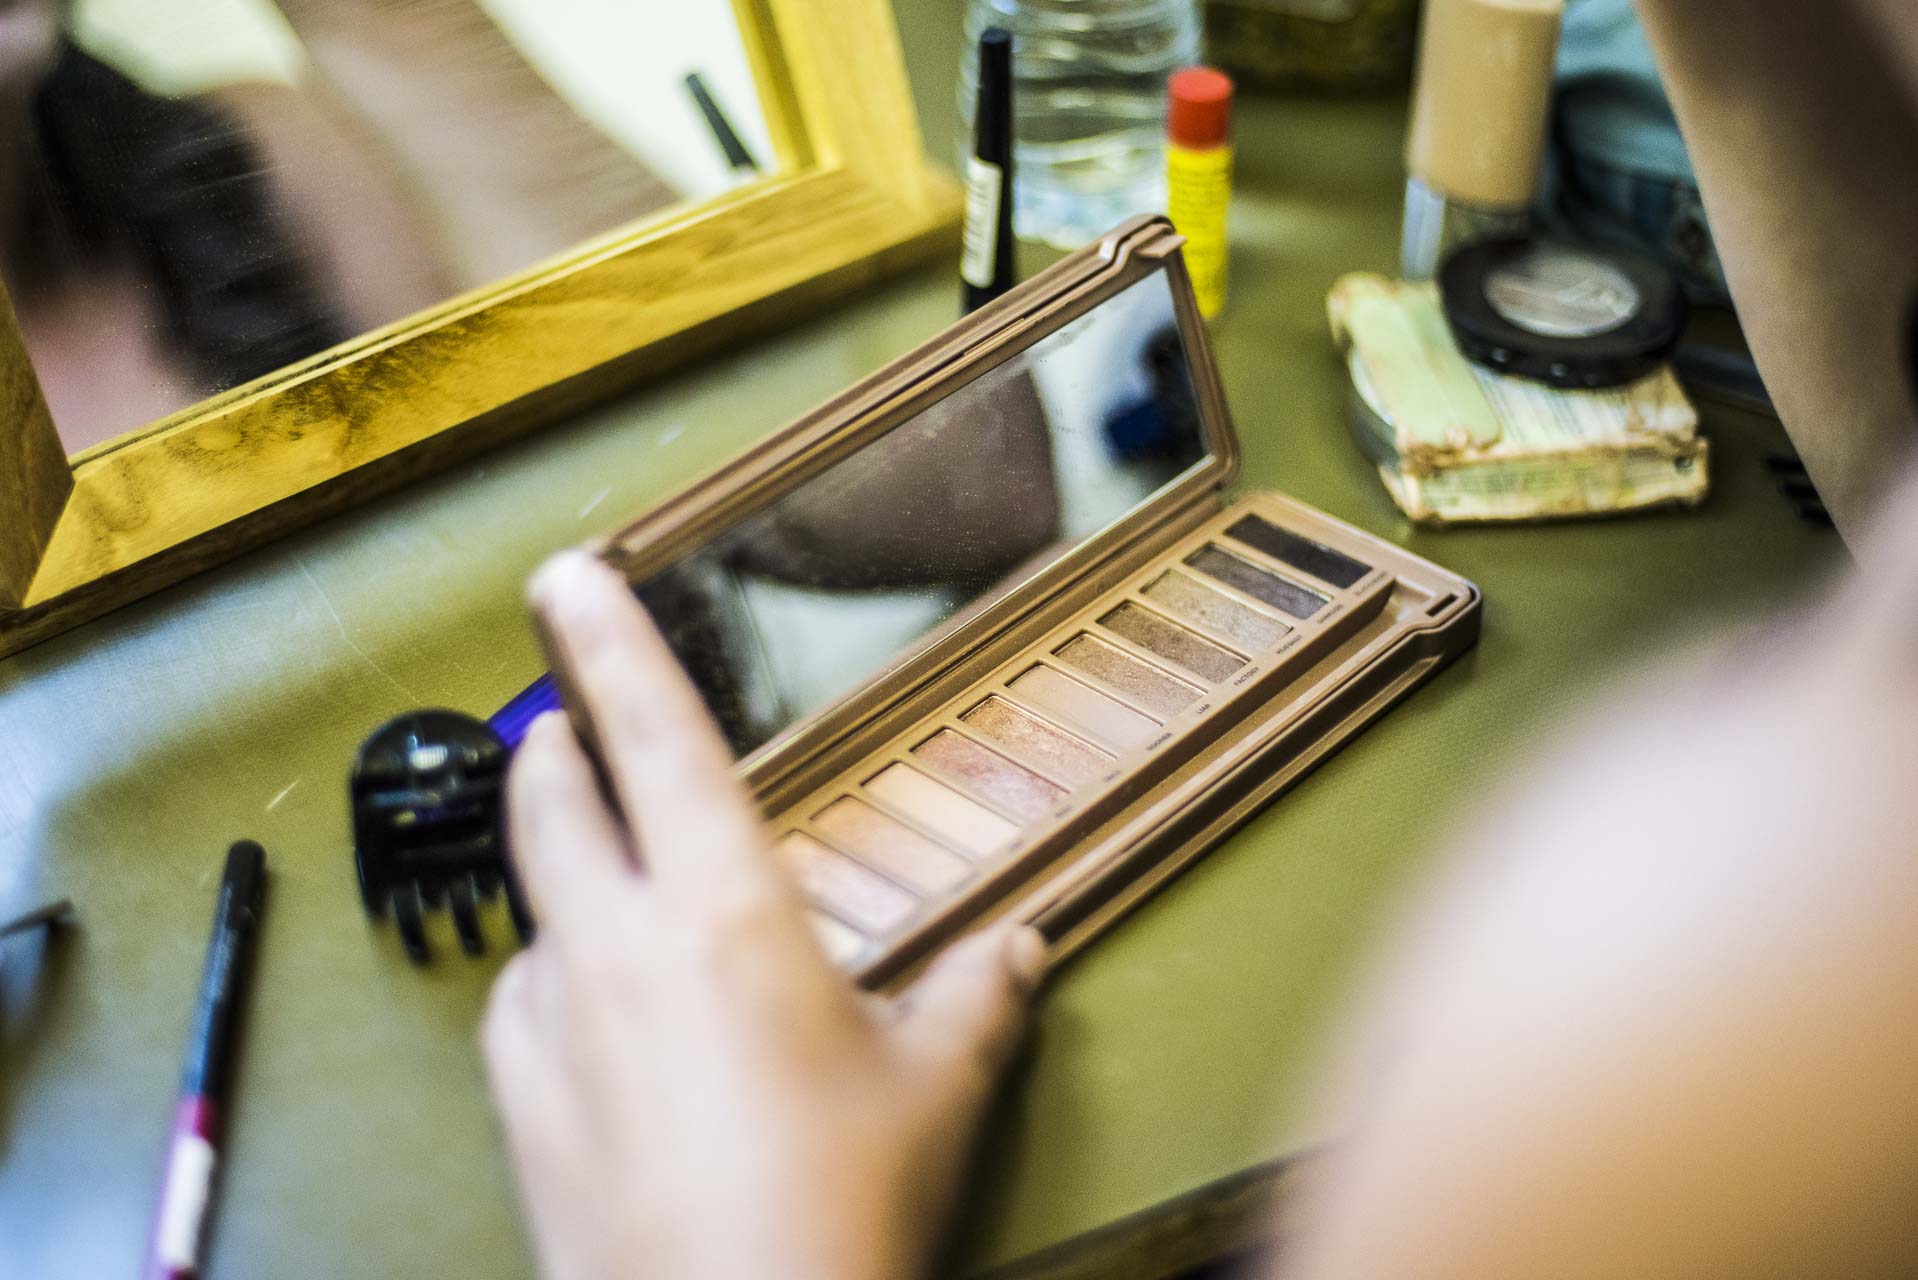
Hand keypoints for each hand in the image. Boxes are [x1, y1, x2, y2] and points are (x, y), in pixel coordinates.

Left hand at [482, 551, 1046, 1279]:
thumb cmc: (839, 1210)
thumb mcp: (936, 1090)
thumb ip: (975, 1000)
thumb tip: (1016, 953)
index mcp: (724, 912)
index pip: (656, 736)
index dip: (611, 640)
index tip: (570, 574)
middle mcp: (619, 949)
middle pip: (551, 800)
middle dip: (553, 741)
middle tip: (568, 720)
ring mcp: (553, 1026)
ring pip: (535, 903)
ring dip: (563, 873)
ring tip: (612, 892)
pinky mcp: (519, 1101)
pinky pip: (521, 1003)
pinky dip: (554, 980)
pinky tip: (598, 1019)